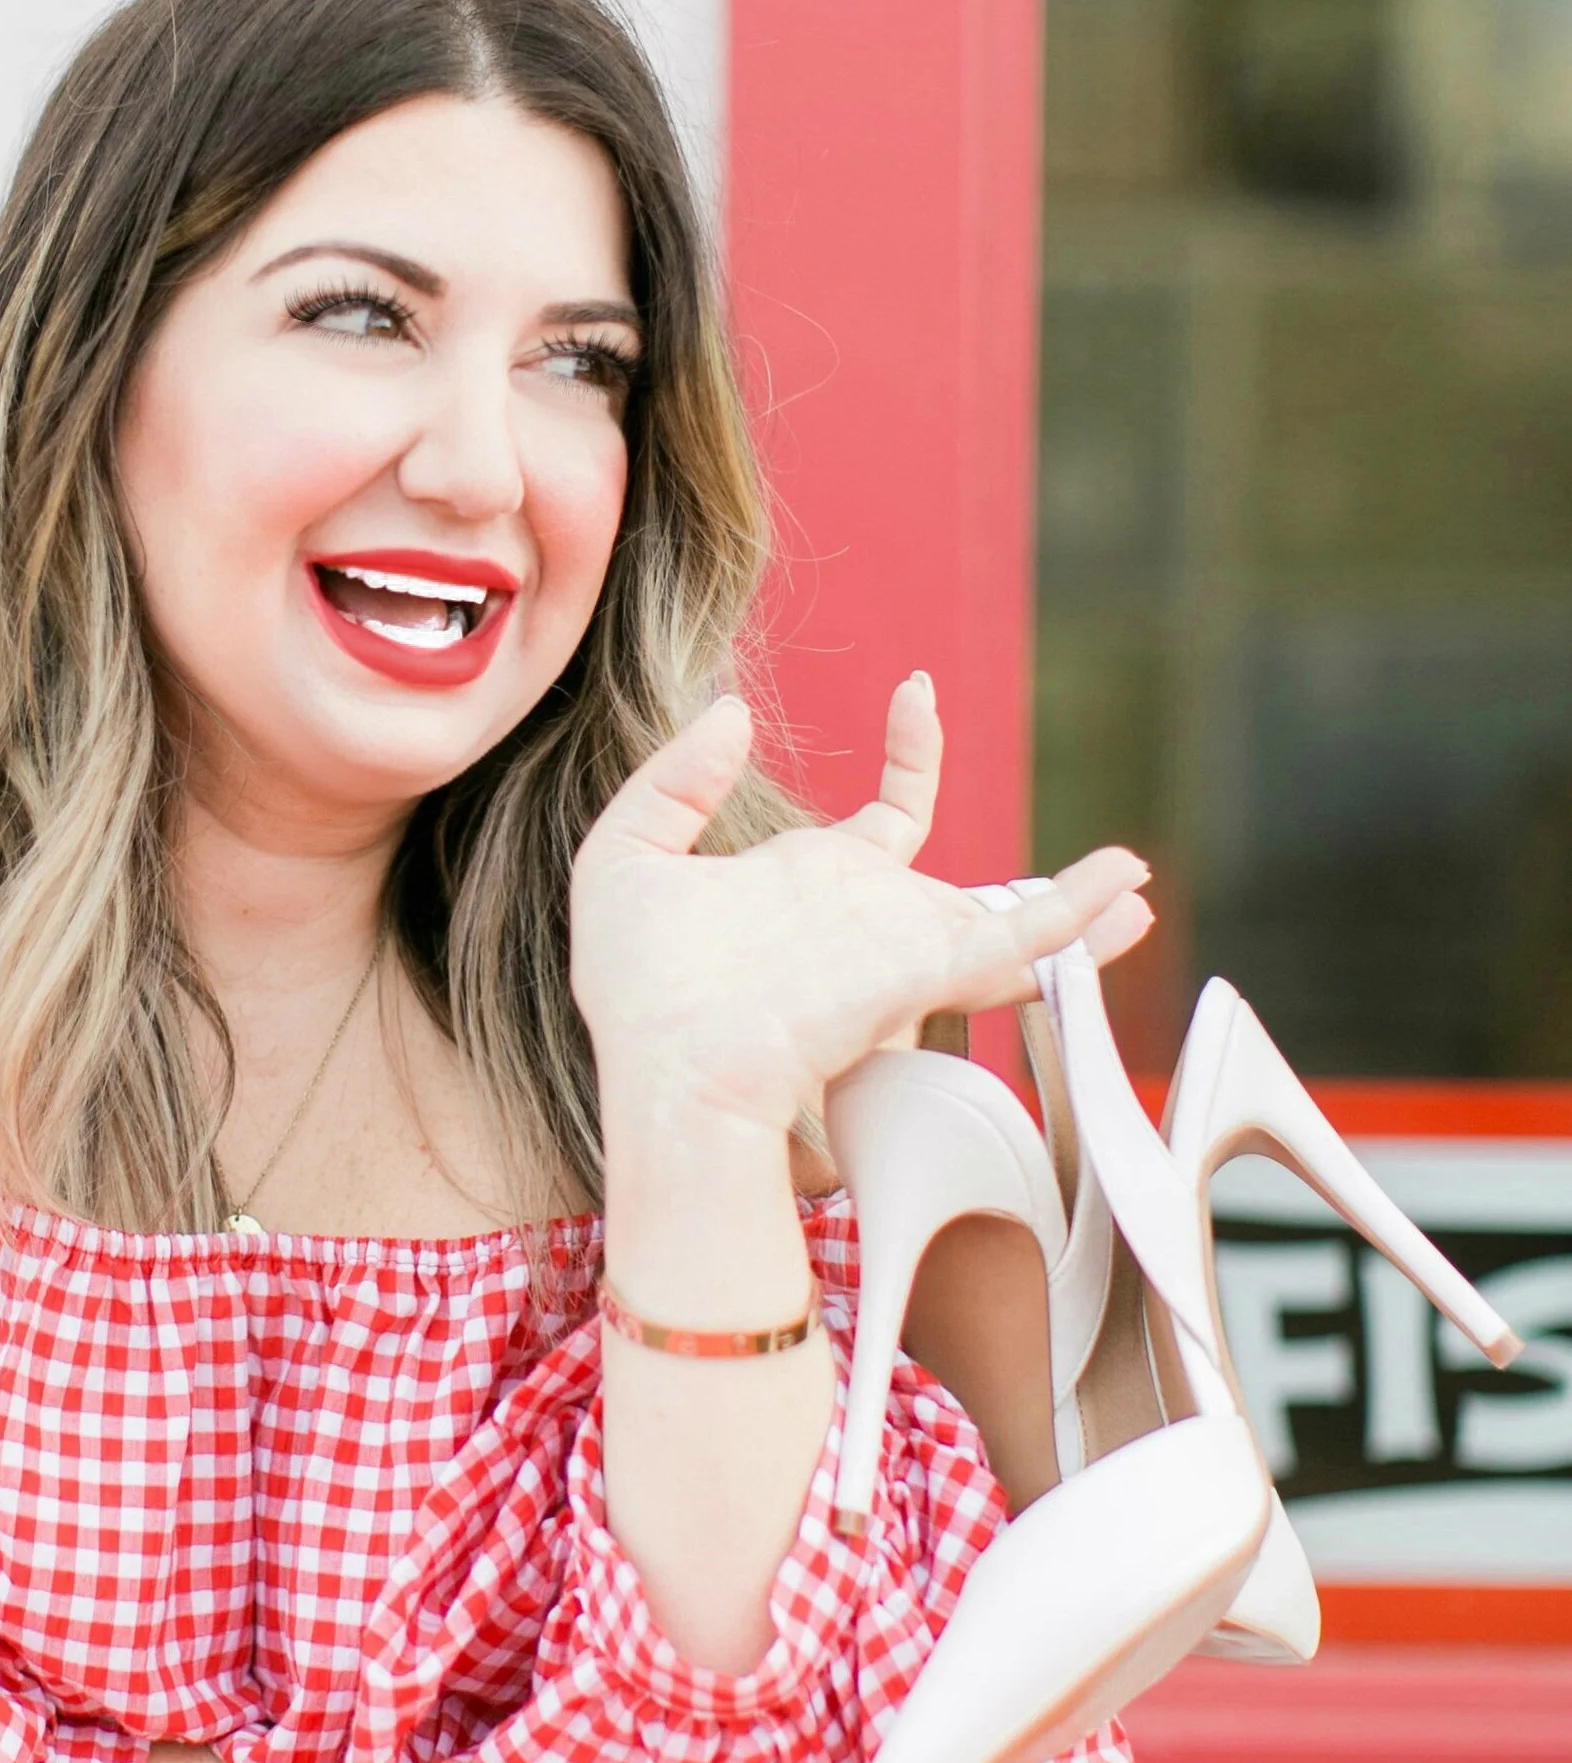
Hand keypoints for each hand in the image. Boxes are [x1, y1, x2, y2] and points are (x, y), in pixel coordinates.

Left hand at [570, 674, 1153, 1138]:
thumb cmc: (637, 994)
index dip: (912, 755)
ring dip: (1081, 906)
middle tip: (1110, 870)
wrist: (668, 1072)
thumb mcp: (626, 860)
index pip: (886, 818)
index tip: (917, 690)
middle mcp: (869, 919)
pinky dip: (1076, 915)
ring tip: (1136, 884)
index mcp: (811, 886)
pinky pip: (1018, 937)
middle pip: (966, 892)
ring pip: (1012, 920)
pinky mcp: (927, 972)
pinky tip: (1127, 888)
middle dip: (1035, 887)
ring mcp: (903, 947)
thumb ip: (674, 781)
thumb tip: (737, 715)